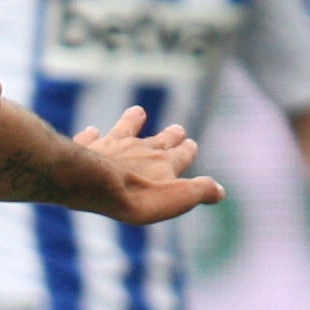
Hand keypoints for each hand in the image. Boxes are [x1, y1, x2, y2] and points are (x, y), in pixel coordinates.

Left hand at [68, 105, 222, 227]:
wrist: (96, 183)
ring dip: (132, 121)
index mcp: (164, 162)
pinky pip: (91, 138)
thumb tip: (220, 191)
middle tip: (177, 128)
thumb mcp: (178, 199)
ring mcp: (113, 145)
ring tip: (138, 111)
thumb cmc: (138, 196)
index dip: (187, 150)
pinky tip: (92, 130)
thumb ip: (200, 191)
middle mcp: (141, 149)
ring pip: (126, 128)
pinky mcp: (88, 148)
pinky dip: (93, 134)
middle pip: (159, 139)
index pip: (181, 154)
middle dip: (170, 135)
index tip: (191, 144)